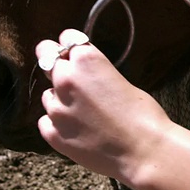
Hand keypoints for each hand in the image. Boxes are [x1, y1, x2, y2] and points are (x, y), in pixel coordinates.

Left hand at [36, 29, 172, 179]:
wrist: (143, 151)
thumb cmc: (142, 115)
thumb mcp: (119, 80)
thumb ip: (94, 72)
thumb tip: (85, 75)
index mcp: (86, 60)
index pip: (65, 38)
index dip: (71, 44)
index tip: (73, 50)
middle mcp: (65, 79)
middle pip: (46, 57)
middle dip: (56, 64)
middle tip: (67, 75)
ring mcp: (56, 108)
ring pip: (47, 95)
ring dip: (59, 98)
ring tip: (82, 112)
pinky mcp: (53, 134)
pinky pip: (46, 121)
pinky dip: (57, 124)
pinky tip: (77, 129)